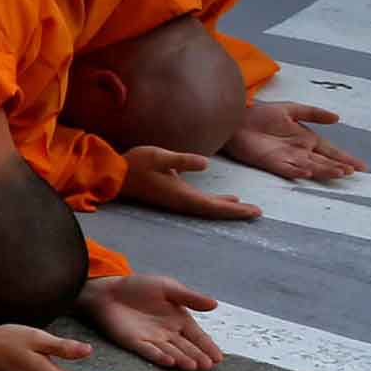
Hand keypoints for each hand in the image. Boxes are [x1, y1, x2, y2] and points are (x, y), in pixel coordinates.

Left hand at [79, 273, 222, 370]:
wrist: (109, 290)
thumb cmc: (139, 287)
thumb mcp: (168, 288)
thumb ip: (190, 297)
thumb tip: (215, 304)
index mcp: (179, 320)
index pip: (198, 337)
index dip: (208, 347)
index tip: (219, 358)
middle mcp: (168, 333)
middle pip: (187, 348)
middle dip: (198, 357)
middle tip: (208, 366)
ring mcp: (152, 339)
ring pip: (170, 352)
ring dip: (182, 359)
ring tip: (193, 366)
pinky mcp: (134, 342)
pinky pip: (149, 351)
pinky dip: (159, 357)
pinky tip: (170, 362)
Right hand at [117, 144, 260, 219]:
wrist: (113, 175)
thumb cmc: (135, 164)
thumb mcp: (160, 157)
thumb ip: (183, 160)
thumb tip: (206, 163)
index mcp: (182, 195)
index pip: (214, 205)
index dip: (235, 209)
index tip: (255, 212)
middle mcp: (181, 201)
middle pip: (214, 210)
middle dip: (236, 211)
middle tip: (257, 213)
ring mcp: (176, 200)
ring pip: (208, 207)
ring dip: (226, 208)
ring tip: (244, 208)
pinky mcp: (173, 195)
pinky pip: (200, 203)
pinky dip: (215, 203)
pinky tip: (224, 199)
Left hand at [228, 100, 367, 181]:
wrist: (235, 118)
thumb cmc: (260, 114)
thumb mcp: (291, 110)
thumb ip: (313, 113)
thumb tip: (336, 118)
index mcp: (305, 139)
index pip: (330, 150)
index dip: (344, 157)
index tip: (359, 166)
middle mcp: (298, 150)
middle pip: (323, 161)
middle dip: (338, 166)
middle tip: (351, 171)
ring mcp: (286, 157)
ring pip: (310, 166)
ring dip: (324, 170)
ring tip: (339, 172)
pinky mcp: (270, 161)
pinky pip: (287, 168)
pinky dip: (298, 170)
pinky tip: (308, 171)